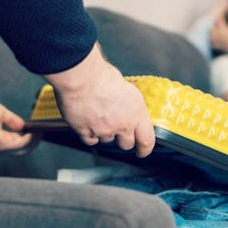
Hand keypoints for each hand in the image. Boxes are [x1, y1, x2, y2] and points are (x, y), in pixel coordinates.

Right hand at [45, 42, 154, 156]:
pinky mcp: (86, 132)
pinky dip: (89, 133)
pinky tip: (87, 121)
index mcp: (137, 113)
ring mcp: (104, 130)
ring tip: (98, 114)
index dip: (145, 149)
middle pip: (126, 144)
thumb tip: (129, 111)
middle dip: (122, 139)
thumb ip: (130, 106)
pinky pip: (90, 140)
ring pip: (106, 140)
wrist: (81, 76)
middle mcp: (122, 125)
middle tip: (117, 128)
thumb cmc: (102, 76)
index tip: (142, 151)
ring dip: (104, 132)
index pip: (147, 140)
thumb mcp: (127, 89)